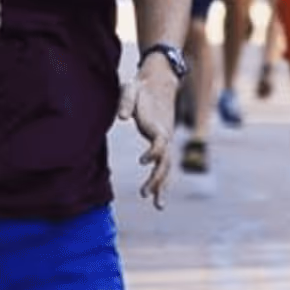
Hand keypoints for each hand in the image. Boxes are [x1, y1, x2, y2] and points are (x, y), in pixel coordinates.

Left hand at [117, 64, 176, 208]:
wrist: (159, 83)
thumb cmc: (141, 87)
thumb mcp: (131, 88)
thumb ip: (126, 102)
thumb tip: (123, 119)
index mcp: (158, 124)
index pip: (160, 143)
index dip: (154, 152)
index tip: (142, 161)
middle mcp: (165, 136)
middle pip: (166, 161)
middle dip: (157, 179)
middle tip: (144, 194)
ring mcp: (165, 141)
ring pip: (167, 167)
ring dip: (161, 186)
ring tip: (157, 205)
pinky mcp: (162, 144)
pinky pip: (163, 165)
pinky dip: (161, 181)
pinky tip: (155, 196)